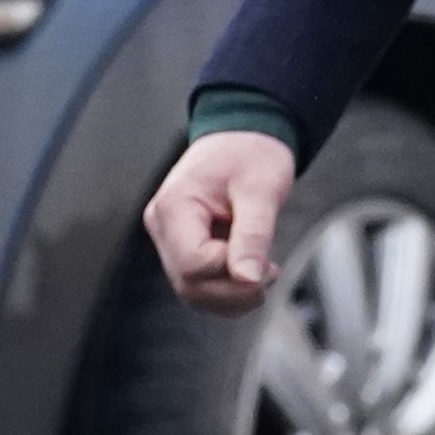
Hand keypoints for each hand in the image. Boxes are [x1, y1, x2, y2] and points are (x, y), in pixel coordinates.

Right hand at [141, 129, 296, 315]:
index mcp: (174, 206)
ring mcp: (169, 240)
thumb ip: (254, 235)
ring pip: (191, 291)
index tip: (267, 261)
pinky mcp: (182, 249)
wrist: (244, 138)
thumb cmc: (252, 156)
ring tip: (266, 274)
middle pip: (189, 283)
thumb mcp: (262, 190)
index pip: (193, 262)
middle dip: (234, 291)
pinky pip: (198, 285)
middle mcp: (162, 226)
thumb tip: (249, 280)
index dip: (230, 269)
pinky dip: (226, 291)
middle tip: (273, 273)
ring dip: (231, 296)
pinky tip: (253, 276)